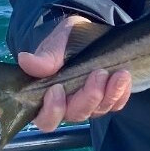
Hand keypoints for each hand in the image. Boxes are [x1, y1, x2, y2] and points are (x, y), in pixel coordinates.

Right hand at [17, 14, 131, 132]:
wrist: (89, 32)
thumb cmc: (66, 39)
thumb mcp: (57, 42)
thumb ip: (46, 56)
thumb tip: (25, 60)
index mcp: (46, 97)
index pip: (45, 119)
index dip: (51, 110)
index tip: (57, 88)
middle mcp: (67, 106)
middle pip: (76, 115)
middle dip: (88, 97)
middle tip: (97, 73)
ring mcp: (89, 104)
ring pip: (98, 111)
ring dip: (109, 94)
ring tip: (118, 73)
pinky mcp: (108, 99)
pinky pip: (116, 104)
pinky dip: (121, 93)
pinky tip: (124, 78)